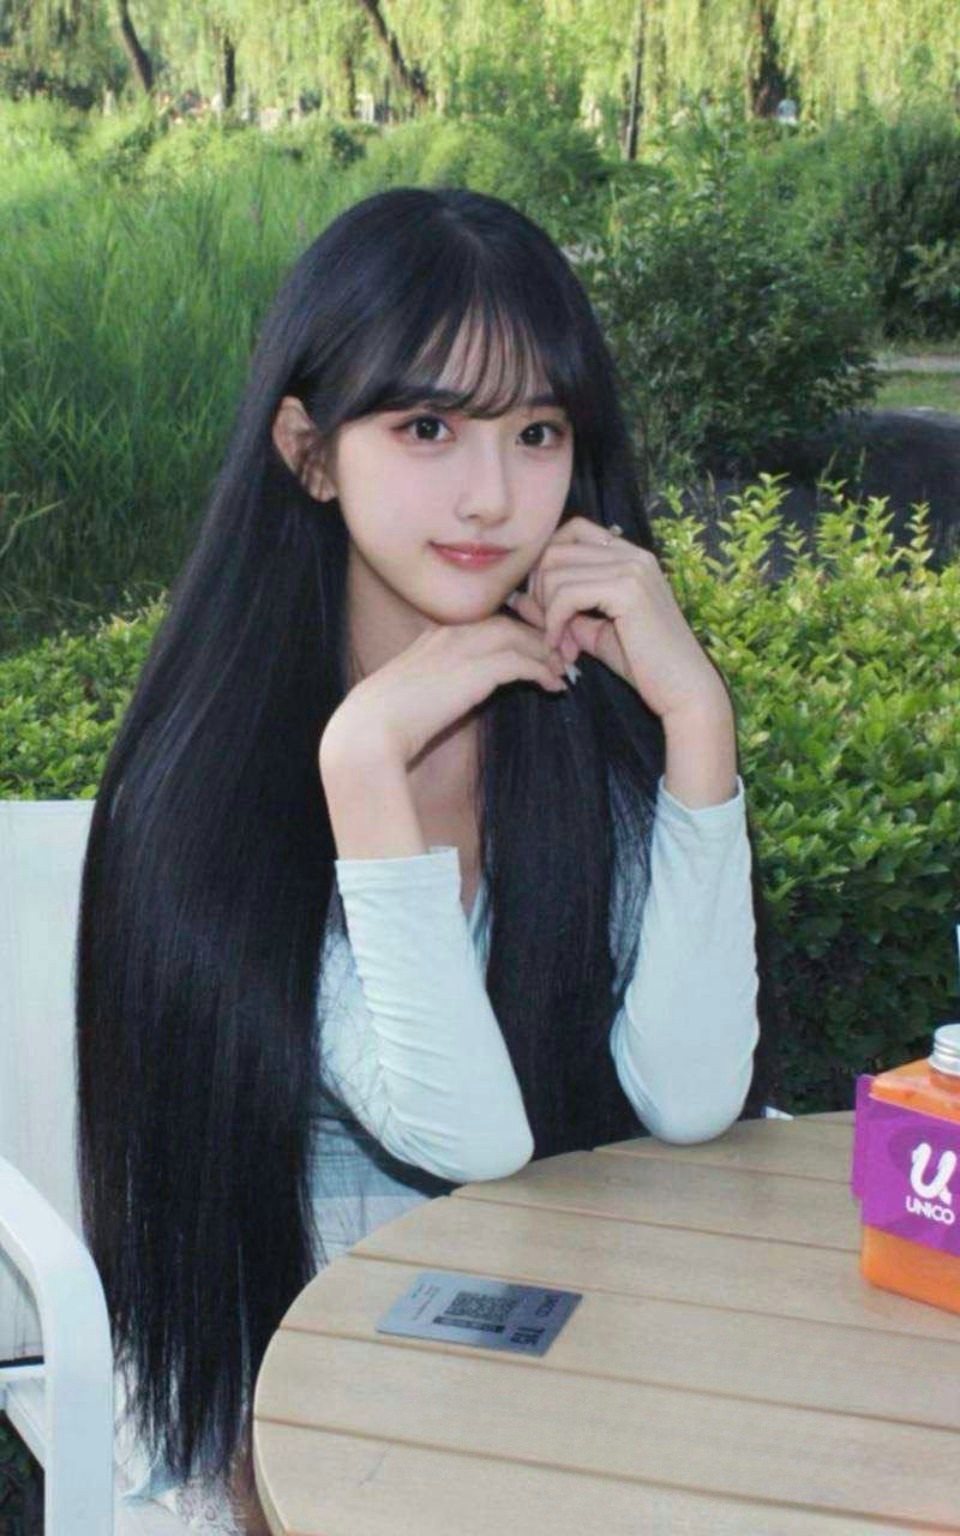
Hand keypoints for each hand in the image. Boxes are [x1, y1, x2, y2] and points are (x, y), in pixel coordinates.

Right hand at [319, 615, 568, 773]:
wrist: (371, 730)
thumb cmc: (386, 720)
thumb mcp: (415, 691)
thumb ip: (442, 682)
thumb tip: (464, 694)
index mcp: (435, 635)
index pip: (487, 621)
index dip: (515, 633)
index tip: (533, 649)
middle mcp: (450, 633)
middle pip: (508, 623)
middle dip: (537, 638)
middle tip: (558, 657)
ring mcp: (463, 648)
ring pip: (519, 637)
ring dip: (545, 654)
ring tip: (562, 672)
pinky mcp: (476, 670)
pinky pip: (522, 662)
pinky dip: (542, 671)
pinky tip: (553, 686)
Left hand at [505, 514, 729, 724]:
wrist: (685, 691)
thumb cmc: (646, 666)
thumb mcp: (596, 632)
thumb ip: (564, 611)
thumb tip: (520, 599)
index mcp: (630, 557)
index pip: (572, 531)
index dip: (546, 565)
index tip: (545, 607)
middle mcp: (633, 554)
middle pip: (555, 548)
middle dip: (539, 592)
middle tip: (550, 633)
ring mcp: (632, 568)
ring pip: (555, 570)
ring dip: (546, 613)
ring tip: (562, 647)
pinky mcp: (628, 590)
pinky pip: (566, 594)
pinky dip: (554, 623)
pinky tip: (564, 649)